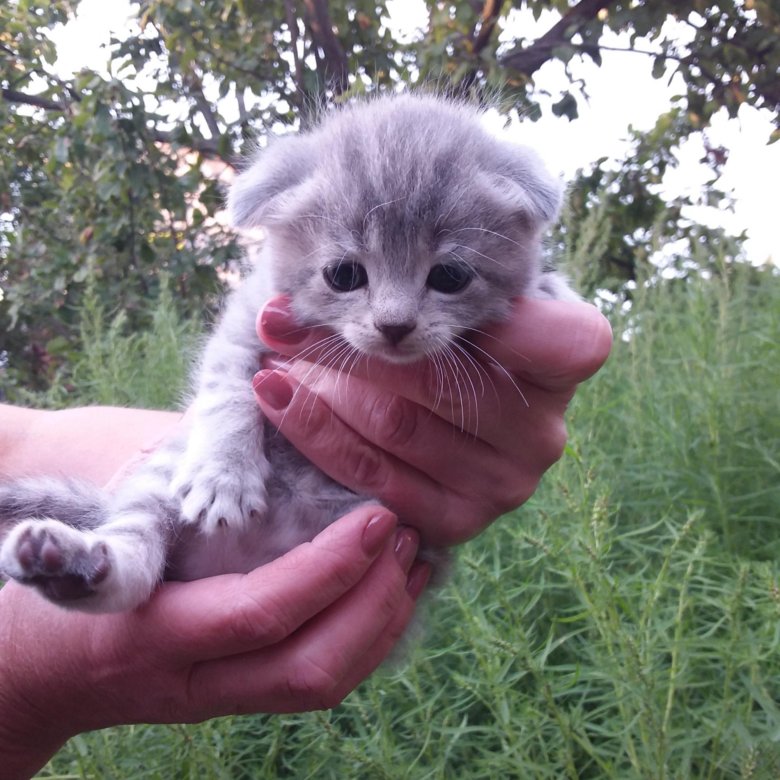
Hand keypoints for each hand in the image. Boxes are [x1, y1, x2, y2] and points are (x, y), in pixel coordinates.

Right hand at [0, 505, 427, 779]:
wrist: (32, 670)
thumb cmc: (61, 572)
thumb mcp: (111, 519)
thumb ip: (183, 486)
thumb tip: (274, 419)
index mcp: (155, 629)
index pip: (262, 612)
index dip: (329, 567)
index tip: (377, 515)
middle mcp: (194, 680)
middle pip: (308, 669)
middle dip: (373, 603)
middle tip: (404, 536)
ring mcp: (219, 699)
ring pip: (318, 684)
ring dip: (380, 623)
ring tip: (412, 559)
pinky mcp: (236, 696)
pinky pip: (313, 681)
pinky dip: (364, 638)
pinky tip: (388, 591)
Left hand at [253, 295, 611, 546]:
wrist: (455, 417)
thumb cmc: (458, 336)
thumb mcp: (459, 295)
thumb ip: (428, 276)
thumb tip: (311, 274)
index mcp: (566, 364)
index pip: (559, 338)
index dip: (471, 308)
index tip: (385, 283)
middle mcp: (544, 431)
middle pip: (435, 379)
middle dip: (347, 341)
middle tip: (277, 316)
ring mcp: (504, 484)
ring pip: (392, 425)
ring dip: (320, 384)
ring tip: (272, 350)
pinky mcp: (458, 521)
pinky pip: (370, 474)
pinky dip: (313, 428)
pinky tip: (275, 393)